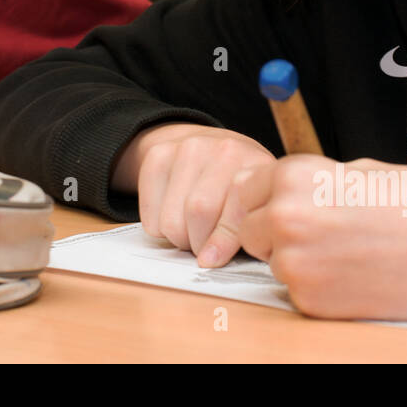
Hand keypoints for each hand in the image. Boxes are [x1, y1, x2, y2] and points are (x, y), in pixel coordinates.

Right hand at [125, 123, 275, 267]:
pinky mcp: (158, 155)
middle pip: (198, 212)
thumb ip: (247, 231)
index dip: (223, 242)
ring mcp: (188, 148)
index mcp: (256, 166)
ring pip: (171, 219)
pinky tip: (172, 214)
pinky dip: (158, 227)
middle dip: (198, 243)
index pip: (236, 210)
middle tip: (203, 246)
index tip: (212, 260)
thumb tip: (213, 260)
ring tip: (190, 231)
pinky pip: (150, 213)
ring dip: (178, 237)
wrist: (208, 146)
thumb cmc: (236, 187)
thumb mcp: (254, 205)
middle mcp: (224, 150)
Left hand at [236, 156, 406, 319]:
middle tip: (320, 232)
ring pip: (273, 262)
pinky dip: (318, 286)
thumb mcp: (356, 171)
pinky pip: (297, 291)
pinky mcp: (311, 301)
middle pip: (249, 228)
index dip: (265, 198)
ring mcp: (296, 263)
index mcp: (294, 176)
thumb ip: (309, 181)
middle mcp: (286, 218)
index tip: (280, 205)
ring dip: (297, 259)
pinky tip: (353, 274)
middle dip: (274, 231)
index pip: (245, 187)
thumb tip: (279, 191)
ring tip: (346, 251)